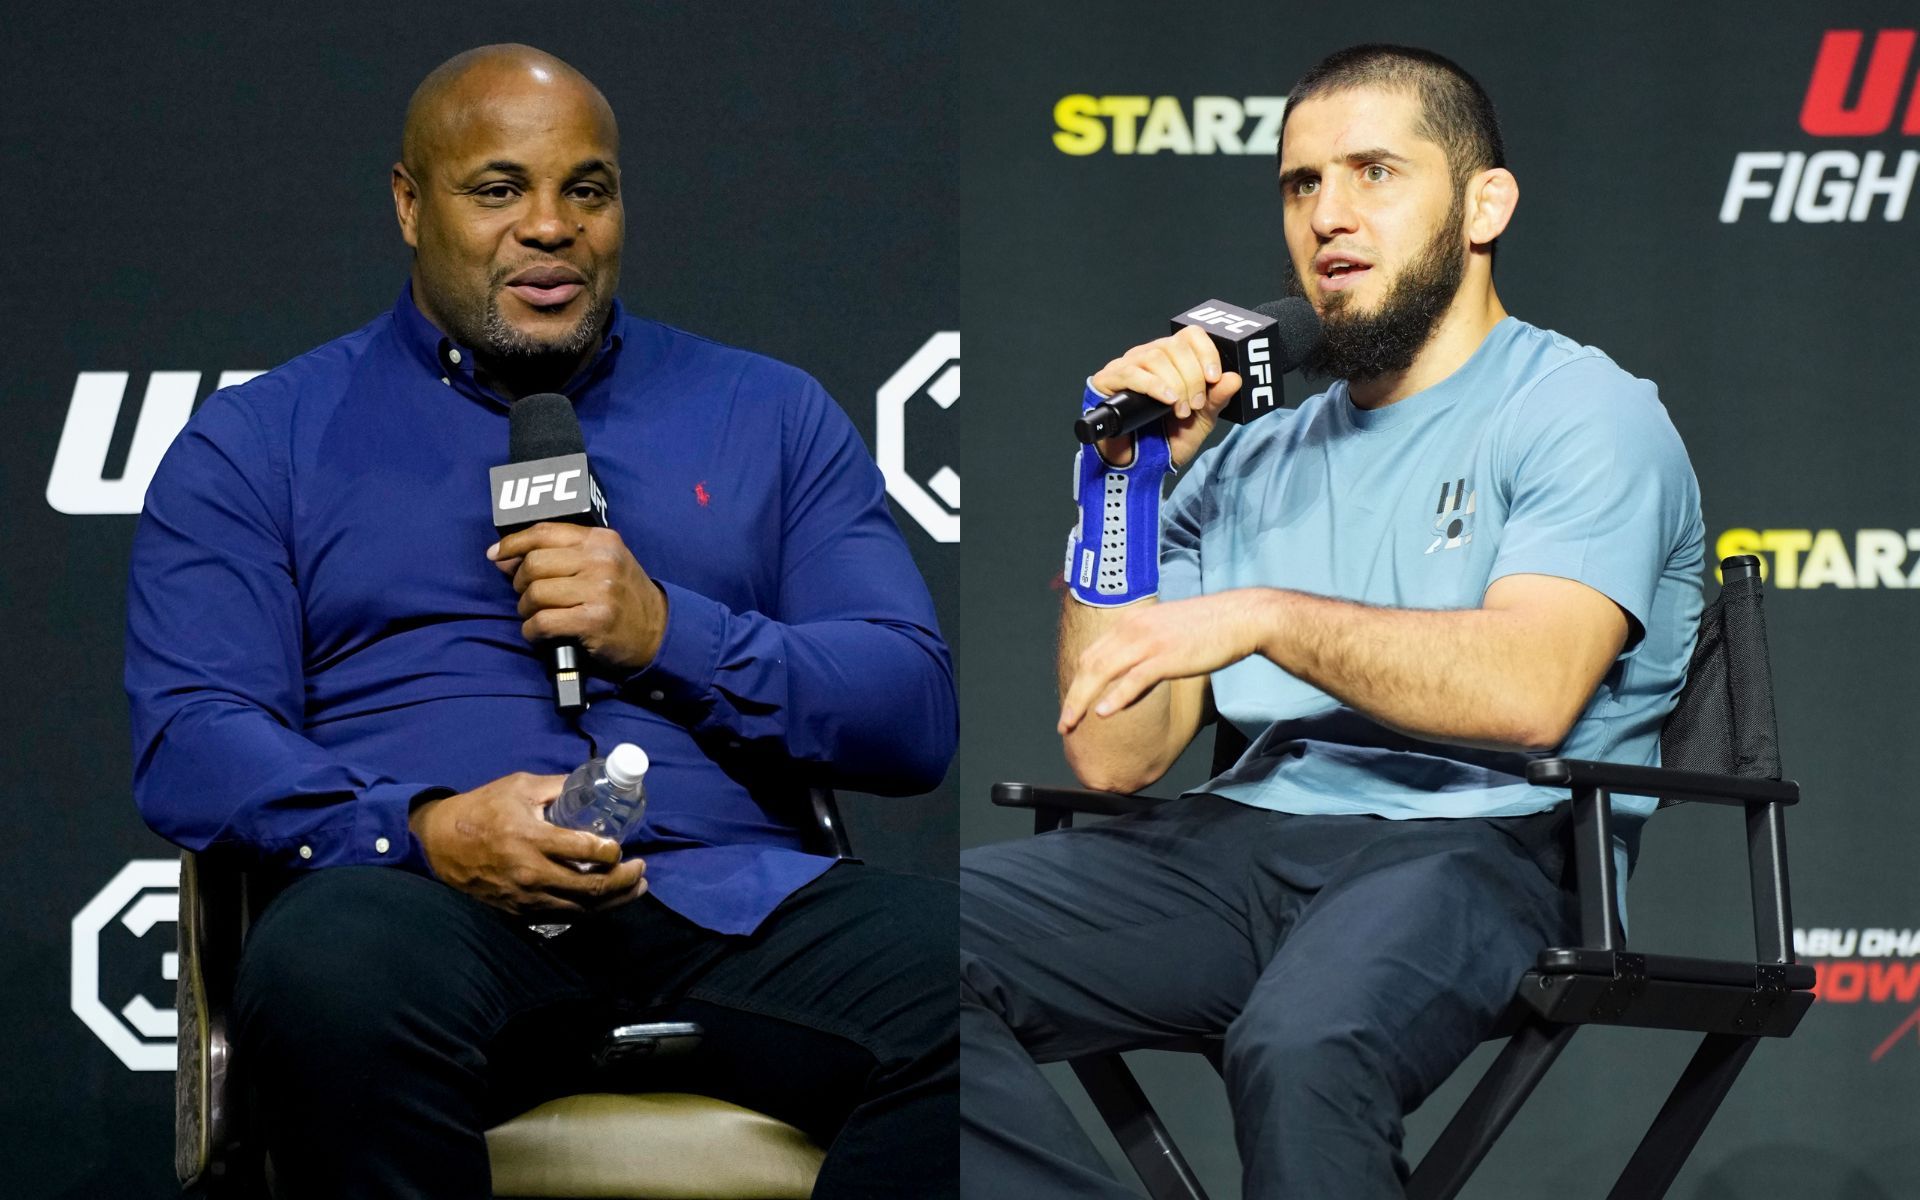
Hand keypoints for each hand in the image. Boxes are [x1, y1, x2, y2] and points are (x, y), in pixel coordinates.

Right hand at [409, 772, 647, 915]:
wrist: (439, 844)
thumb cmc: (480, 809)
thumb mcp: (519, 787)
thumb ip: (558, 786)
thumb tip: (594, 783)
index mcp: (530, 838)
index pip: (584, 850)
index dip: (611, 851)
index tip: (621, 846)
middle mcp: (530, 872)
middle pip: (590, 887)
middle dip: (623, 880)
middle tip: (640, 868)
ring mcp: (525, 897)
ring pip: (581, 908)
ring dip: (614, 900)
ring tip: (636, 887)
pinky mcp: (519, 911)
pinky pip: (563, 916)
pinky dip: (589, 911)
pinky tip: (605, 901)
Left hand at [489, 522, 667, 670]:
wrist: (658, 631)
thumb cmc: (623, 596)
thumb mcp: (602, 562)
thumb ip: (561, 555)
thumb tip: (505, 557)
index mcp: (601, 540)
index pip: (544, 532)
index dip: (513, 543)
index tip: (495, 555)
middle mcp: (601, 560)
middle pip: (534, 564)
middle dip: (521, 583)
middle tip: (529, 596)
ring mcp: (600, 590)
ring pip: (536, 594)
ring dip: (526, 609)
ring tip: (536, 615)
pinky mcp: (594, 620)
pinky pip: (543, 622)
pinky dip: (533, 631)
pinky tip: (540, 633)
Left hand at [1058, 590, 1273, 732]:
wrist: (1239, 617)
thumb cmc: (1207, 627)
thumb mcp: (1165, 632)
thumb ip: (1144, 647)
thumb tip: (1133, 672)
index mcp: (1131, 622)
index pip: (1091, 653)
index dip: (1077, 681)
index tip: (1071, 704)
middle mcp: (1133, 628)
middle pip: (1089, 664)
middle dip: (1072, 696)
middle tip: (1063, 723)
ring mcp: (1149, 641)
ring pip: (1103, 672)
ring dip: (1083, 700)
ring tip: (1072, 723)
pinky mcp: (1166, 656)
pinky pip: (1133, 678)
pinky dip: (1115, 697)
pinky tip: (1103, 713)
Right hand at [1089, 325, 1242, 469]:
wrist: (1141, 466)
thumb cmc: (1167, 440)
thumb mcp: (1201, 421)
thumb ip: (1217, 399)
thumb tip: (1235, 378)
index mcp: (1173, 360)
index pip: (1191, 335)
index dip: (1206, 351)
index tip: (1214, 377)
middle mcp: (1149, 356)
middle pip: (1175, 345)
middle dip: (1192, 377)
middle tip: (1195, 405)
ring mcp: (1127, 366)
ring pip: (1155, 356)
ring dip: (1175, 384)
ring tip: (1180, 410)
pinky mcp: (1107, 380)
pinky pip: (1131, 373)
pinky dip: (1154, 386)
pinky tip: (1167, 401)